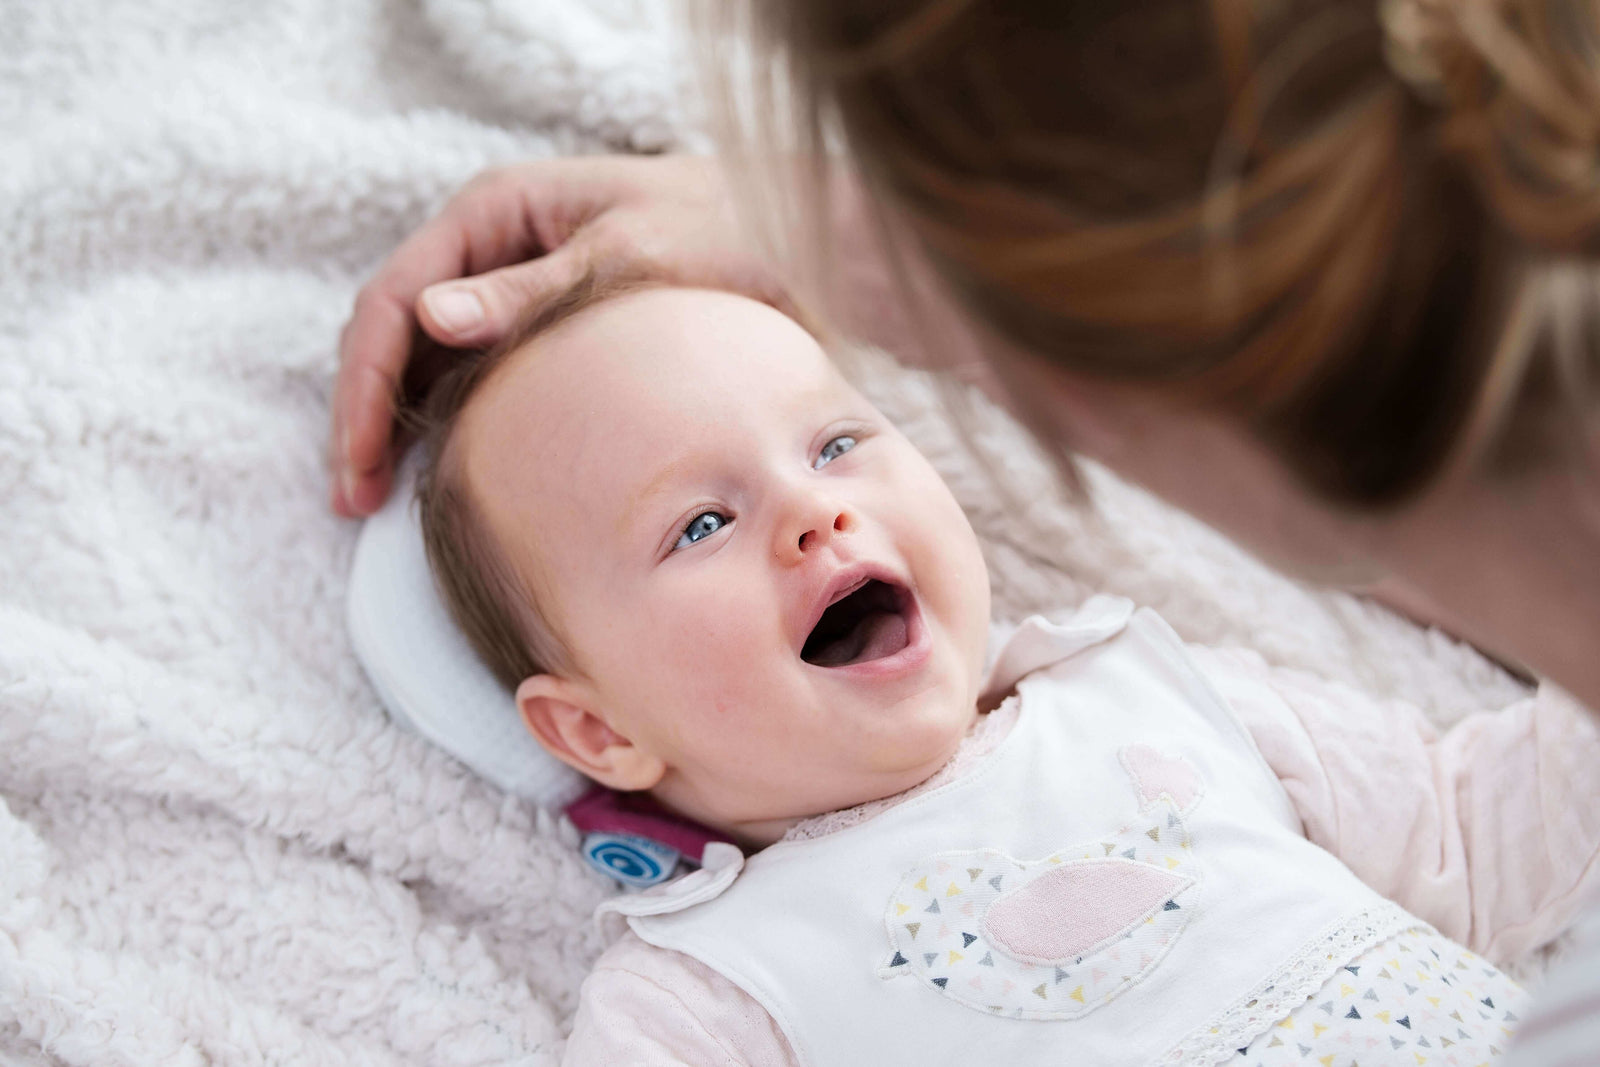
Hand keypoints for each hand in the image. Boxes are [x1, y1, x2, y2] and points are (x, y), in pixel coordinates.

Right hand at [331, 155, 783, 515]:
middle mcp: (491, 243)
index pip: (393, 300)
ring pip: (427, 356)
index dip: (365, 386)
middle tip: (356, 498)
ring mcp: (513, 282)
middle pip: (394, 331)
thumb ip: (530, 292)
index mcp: (495, 209)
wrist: (795, 237)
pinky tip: (450, 472)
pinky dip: (454, 419)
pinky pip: (476, 371)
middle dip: (368, 413)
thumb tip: (429, 317)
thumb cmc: (720, 233)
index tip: (358, 464)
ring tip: (384, 498)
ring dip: (401, 422)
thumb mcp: (629, 258)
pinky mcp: (541, 323)